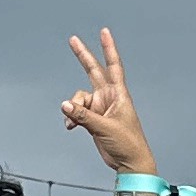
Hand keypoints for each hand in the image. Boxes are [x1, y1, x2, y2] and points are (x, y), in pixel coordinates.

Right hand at [61, 26, 156, 178]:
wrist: (129, 162)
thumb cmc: (127, 143)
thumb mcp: (105, 128)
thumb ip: (83, 116)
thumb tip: (65, 105)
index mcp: (119, 94)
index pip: (113, 66)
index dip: (108, 48)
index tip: (104, 32)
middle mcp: (109, 97)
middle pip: (93, 71)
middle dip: (83, 56)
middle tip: (72, 39)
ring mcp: (100, 107)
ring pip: (79, 98)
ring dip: (73, 108)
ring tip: (72, 122)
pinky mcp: (93, 119)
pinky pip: (76, 111)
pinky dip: (71, 117)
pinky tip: (70, 126)